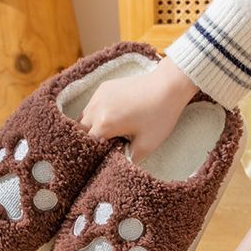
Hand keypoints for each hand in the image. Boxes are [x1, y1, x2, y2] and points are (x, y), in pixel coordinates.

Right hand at [80, 54, 198, 161]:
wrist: (168, 86)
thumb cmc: (160, 114)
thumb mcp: (147, 144)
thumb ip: (129, 159)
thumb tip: (119, 165)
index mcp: (105, 123)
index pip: (88, 144)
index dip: (93, 153)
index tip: (101, 157)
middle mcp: (97, 108)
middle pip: (81, 130)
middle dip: (89, 140)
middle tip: (103, 146)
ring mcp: (99, 95)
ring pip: (84, 116)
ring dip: (90, 126)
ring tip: (106, 133)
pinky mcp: (104, 87)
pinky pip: (92, 104)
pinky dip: (96, 113)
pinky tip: (110, 118)